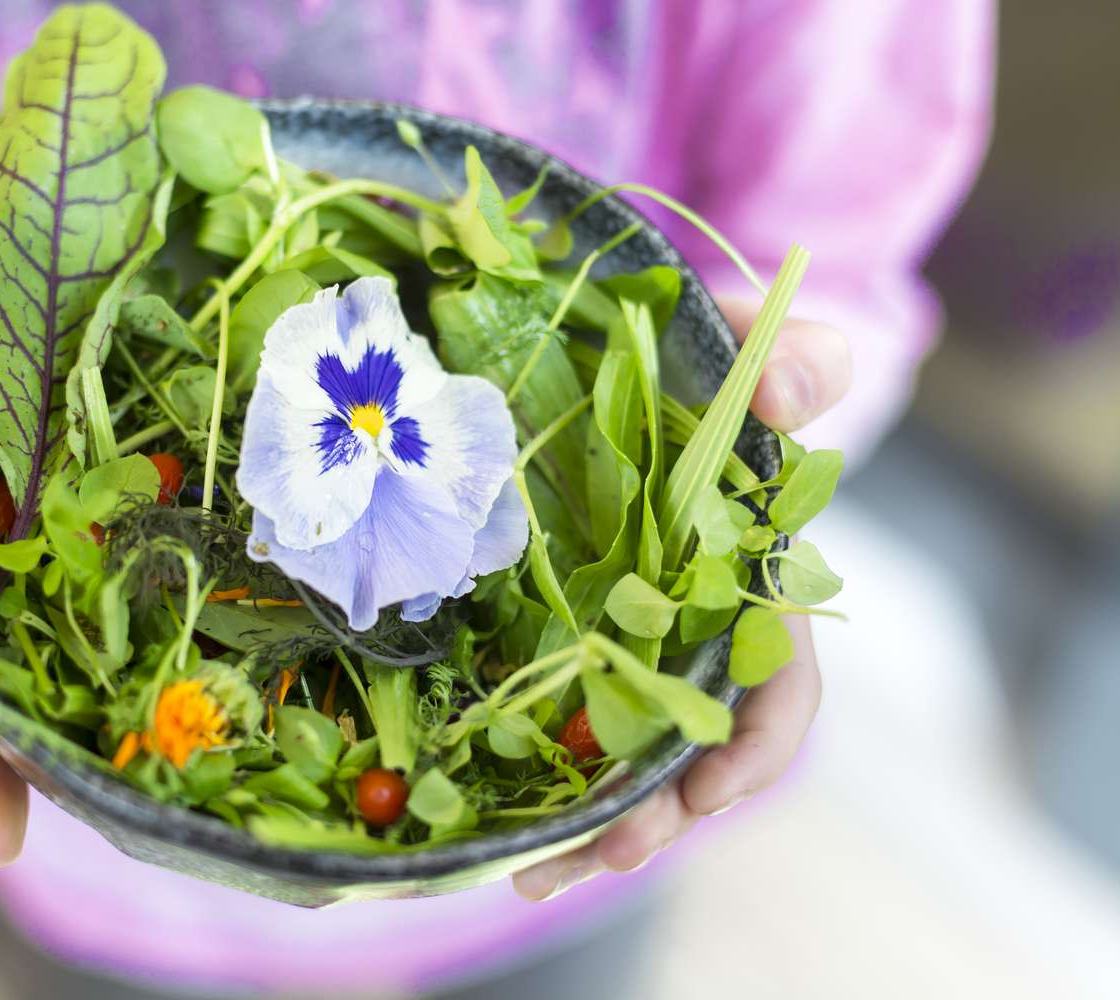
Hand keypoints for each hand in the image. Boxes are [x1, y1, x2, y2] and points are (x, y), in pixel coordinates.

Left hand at [512, 298, 850, 900]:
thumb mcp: (753, 354)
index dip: (754, 747)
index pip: (781, 687)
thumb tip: (784, 389)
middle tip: (601, 853)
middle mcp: (692, 635)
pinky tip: (482, 816)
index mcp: (753, 588)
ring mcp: (624, 646)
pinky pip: (551, 719)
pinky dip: (528, 775)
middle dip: (654, 813)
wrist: (633, 362)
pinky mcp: (561, 641)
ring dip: (584, 824)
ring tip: (528, 869)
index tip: (711, 790)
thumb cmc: (709, 367)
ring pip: (617, 759)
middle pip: (690, 752)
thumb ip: (792, 366)